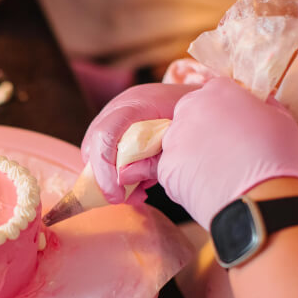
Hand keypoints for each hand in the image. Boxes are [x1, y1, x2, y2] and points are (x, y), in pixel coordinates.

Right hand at [81, 83, 199, 204]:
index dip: (104, 167)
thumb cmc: (195, 117)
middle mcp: (120, 106)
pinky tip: (137, 183)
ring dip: (108, 176)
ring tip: (135, 193)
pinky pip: (105, 150)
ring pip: (95, 149)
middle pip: (94, 142)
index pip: (105, 133)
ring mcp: (116, 115)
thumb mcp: (179, 140)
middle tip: (121, 198)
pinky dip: (115, 171)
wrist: (203, 99)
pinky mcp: (118, 126)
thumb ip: (154, 161)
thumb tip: (123, 180)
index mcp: (137, 104)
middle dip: (102, 176)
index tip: (115, 194)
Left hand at [157, 77, 297, 227]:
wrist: (261, 200)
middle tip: (225, 150)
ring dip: (194, 152)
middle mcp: (189, 110)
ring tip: (218, 171)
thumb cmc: (278, 158)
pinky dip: (186, 176)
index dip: (225, 111)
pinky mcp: (165, 168)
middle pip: (191, 114)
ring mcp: (174, 140)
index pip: (214, 93)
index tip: (235, 126)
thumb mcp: (281, 119)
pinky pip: (174, 169)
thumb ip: (262, 105)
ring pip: (180, 142)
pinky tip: (207, 185)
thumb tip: (258, 105)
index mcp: (217, 91)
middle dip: (204, 129)